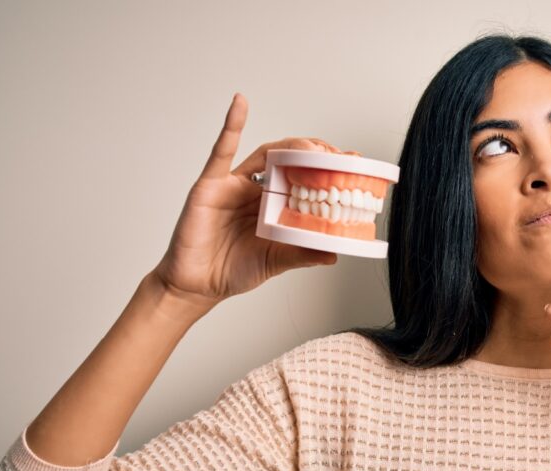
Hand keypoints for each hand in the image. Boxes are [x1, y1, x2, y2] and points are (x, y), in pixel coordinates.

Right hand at [152, 93, 354, 311]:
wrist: (197, 286)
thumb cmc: (232, 271)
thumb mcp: (275, 262)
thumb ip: (301, 254)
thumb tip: (333, 254)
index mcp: (274, 208)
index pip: (305, 181)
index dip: (327, 171)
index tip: (353, 165)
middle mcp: (257, 192)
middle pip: (290, 162)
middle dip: (316, 156)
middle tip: (339, 158)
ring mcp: (235, 186)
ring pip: (266, 155)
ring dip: (292, 147)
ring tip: (313, 147)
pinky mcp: (211, 185)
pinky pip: (221, 151)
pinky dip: (231, 125)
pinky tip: (240, 104)